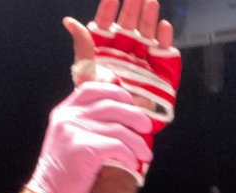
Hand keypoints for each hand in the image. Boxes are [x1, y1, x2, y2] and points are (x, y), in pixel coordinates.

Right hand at [26, 83, 151, 192]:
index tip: (132, 104)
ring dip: (137, 142)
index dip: (116, 93)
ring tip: (145, 154)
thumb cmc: (65, 173)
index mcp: (65, 111)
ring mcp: (74, 131)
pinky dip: (129, 155)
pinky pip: (116, 146)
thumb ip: (86, 124)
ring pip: (118, 128)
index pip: (93, 89)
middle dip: (135, 116)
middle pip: (111, 106)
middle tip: (147, 128)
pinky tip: (133, 164)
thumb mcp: (69, 139)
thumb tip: (122, 117)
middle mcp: (68, 117)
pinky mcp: (83, 149)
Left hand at [65, 0, 179, 182]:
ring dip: (150, 19)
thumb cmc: (100, 108)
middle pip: (131, 27)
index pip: (109, 25)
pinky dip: (165, 42)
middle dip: (134, 8)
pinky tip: (163, 29)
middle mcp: (127, 58)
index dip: (110, 9)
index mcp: (108, 55)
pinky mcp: (161, 78)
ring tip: (150, 3)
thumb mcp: (87, 74)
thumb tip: (69, 21)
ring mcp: (145, 67)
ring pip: (149, 37)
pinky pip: (165, 57)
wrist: (118, 136)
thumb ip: (83, 47)